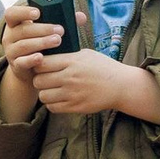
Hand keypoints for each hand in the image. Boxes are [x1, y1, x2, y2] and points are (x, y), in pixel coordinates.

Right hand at [0, 4, 63, 78]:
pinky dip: (31, 59)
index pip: (12, 13)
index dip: (23, 12)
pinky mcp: (16, 65)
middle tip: (60, 30)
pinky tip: (41, 58)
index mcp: (16, 24)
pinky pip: (22, 62)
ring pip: (23, 45)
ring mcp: (11, 51)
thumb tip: (81, 16)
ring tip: (57, 41)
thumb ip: (63, 22)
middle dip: (42, 29)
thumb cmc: (41, 44)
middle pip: (22, 30)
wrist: (32, 70)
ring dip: (41, 42)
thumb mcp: (48, 31)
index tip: (38, 13)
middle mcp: (10, 36)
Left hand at [30, 49, 159, 119]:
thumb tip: (47, 51)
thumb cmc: (103, 67)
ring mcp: (72, 94)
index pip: (41, 63)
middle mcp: (70, 77)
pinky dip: (52, 104)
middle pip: (39, 80)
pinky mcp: (75, 107)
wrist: (120, 86)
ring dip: (45, 93)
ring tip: (52, 90)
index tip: (42, 66)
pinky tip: (59, 98)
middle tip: (45, 79)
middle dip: (40, 80)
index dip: (38, 64)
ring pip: (43, 96)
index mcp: (72, 61)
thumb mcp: (86, 53)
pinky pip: (53, 107)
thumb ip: (66, 54)